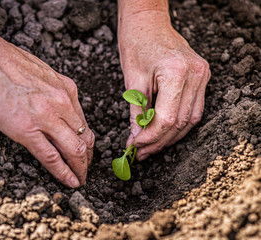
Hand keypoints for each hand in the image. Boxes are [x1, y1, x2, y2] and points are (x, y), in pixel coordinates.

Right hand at [0, 34, 93, 187]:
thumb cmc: (5, 61)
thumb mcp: (42, 71)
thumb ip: (54, 89)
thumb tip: (56, 102)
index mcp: (67, 89)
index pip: (84, 121)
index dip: (87, 139)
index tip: (86, 149)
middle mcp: (63, 104)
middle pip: (85, 137)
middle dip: (88, 157)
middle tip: (86, 168)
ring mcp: (47, 118)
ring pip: (75, 150)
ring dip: (81, 168)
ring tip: (81, 178)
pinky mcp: (28, 131)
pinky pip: (52, 158)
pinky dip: (64, 173)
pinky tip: (70, 181)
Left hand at [118, 10, 209, 159]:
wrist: (148, 21)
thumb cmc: (136, 44)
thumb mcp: (131, 80)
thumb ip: (136, 112)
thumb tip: (135, 138)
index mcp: (176, 72)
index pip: (167, 118)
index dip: (150, 137)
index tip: (135, 146)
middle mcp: (195, 74)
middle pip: (180, 122)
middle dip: (158, 141)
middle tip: (140, 152)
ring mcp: (202, 75)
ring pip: (191, 119)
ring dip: (170, 136)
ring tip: (150, 146)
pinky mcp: (202, 76)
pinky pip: (194, 108)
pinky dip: (179, 123)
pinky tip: (163, 131)